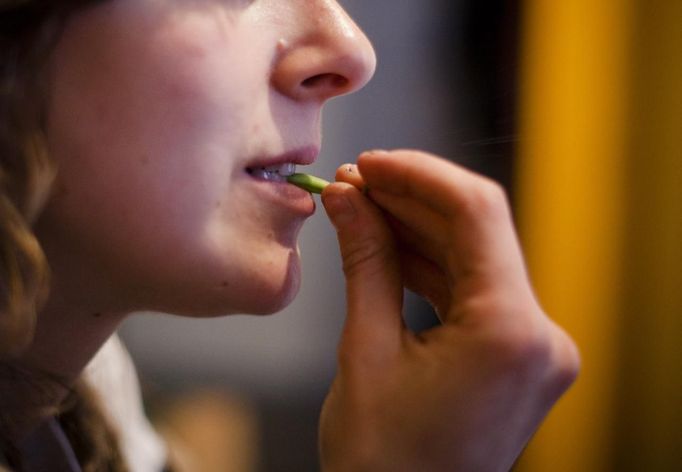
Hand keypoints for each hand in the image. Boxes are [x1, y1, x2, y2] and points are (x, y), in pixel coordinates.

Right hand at [319, 150, 578, 471]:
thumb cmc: (383, 464)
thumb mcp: (365, 351)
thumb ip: (364, 262)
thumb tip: (348, 199)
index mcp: (511, 334)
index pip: (475, 213)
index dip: (418, 174)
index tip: (371, 162)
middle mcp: (538, 337)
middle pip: (476, 232)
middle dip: (411, 200)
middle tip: (355, 183)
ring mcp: (533, 348)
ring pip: (473, 258)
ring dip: (418, 229)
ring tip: (362, 207)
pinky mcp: (516, 356)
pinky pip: (473, 290)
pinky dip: (430, 264)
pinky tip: (387, 244)